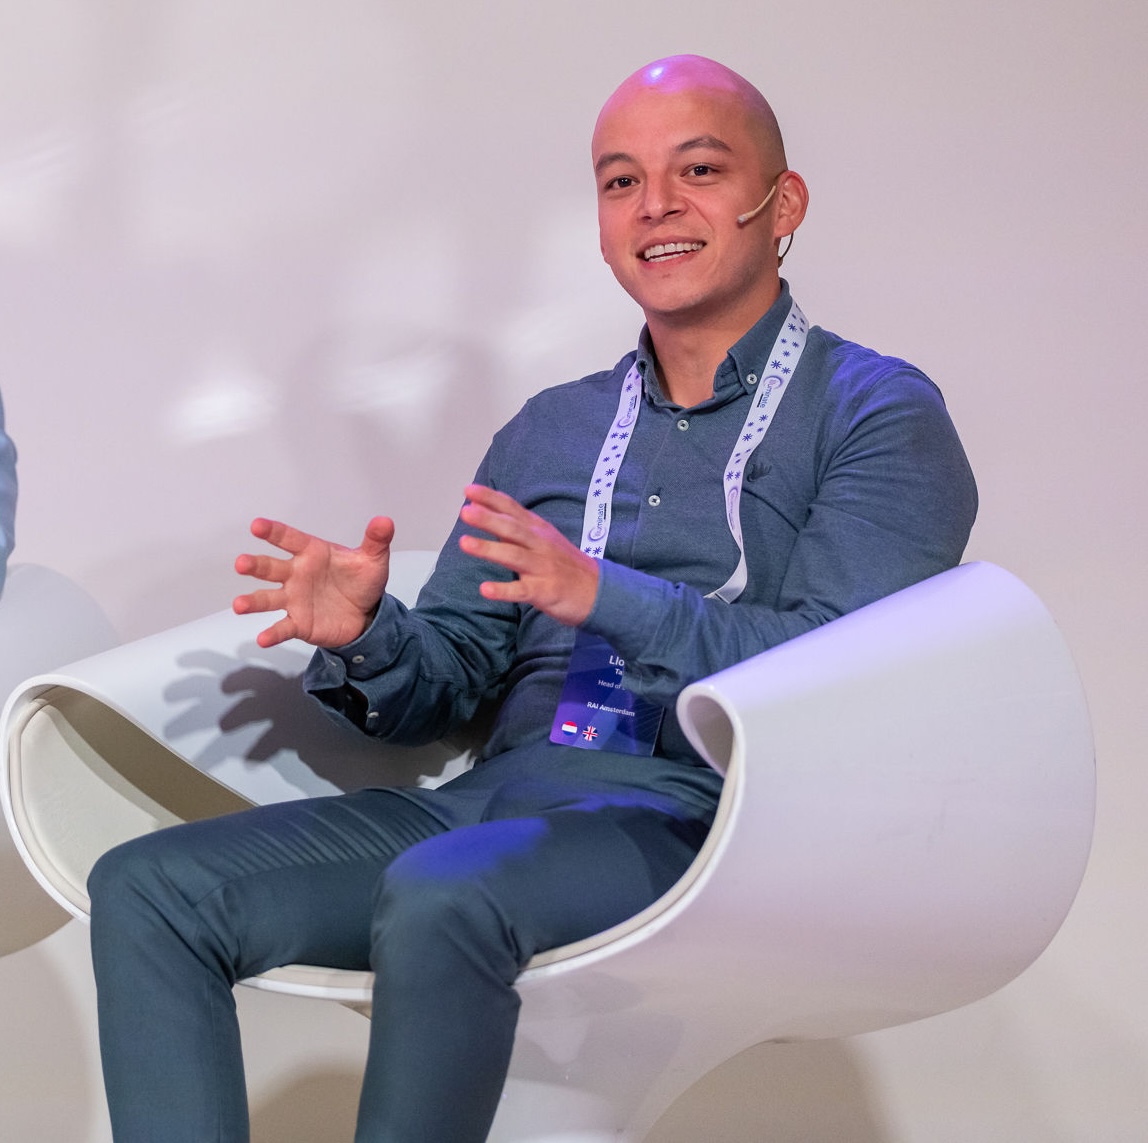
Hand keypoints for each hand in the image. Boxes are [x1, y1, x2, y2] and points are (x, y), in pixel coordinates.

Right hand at [233, 516, 394, 648]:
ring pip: (268, 598)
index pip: (289, 539)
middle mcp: (296, 574)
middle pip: (271, 567)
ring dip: (252, 601)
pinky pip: (282, 627)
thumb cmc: (360, 581)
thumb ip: (376, 540)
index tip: (257, 526)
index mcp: (311, 553)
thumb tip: (385, 521)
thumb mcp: (373, 560)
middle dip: (255, 565)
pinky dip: (273, 633)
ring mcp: (294, 599)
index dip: (273, 532)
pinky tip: (263, 638)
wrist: (366, 614)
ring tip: (239, 605)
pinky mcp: (298, 623)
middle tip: (241, 563)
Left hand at [458, 484, 598, 626]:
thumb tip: (485, 512)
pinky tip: (485, 589)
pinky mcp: (545, 591)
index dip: (491, 499)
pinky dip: (504, 590)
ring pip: (514, 556)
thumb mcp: (544, 538)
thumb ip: (516, 527)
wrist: (599, 590)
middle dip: (488, 519)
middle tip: (465, 511)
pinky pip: (522, 591)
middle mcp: (540, 545)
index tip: (469, 490)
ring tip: (464, 543)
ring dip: (489, 549)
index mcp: (538, 530)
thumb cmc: (565, 564)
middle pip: (512, 529)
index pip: (513, 510)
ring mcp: (543, 568)